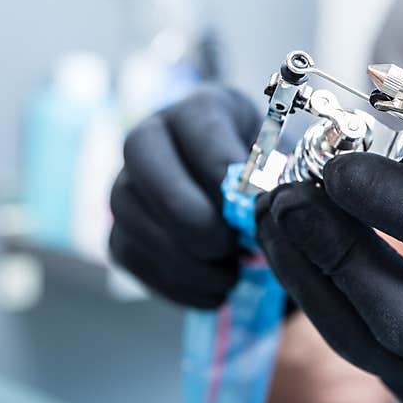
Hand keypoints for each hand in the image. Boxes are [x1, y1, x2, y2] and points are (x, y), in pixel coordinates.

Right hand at [109, 85, 260, 307]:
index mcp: (199, 110)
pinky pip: (131, 257)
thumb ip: (278, 178)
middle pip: (145, 169)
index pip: (196, 128)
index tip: (250, 209)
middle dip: (192, 219)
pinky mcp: (119, 231)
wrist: (244, 203)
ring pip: (131, 218)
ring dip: (184, 259)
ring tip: (230, 278)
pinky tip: (214, 292)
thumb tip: (272, 206)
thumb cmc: (269, 177)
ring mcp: (125, 185)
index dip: (221, 172)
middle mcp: (150, 138)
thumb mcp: (283, 163)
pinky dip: (174, 283)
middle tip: (232, 248)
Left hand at [255, 154, 402, 402]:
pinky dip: (324, 303)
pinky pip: (363, 356)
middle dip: (333, 253)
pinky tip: (298, 259)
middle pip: (402, 318)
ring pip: (367, 348)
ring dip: (308, 280)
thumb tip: (355, 159)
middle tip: (287, 200)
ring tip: (277, 222)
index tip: (338, 166)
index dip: (396, 204)